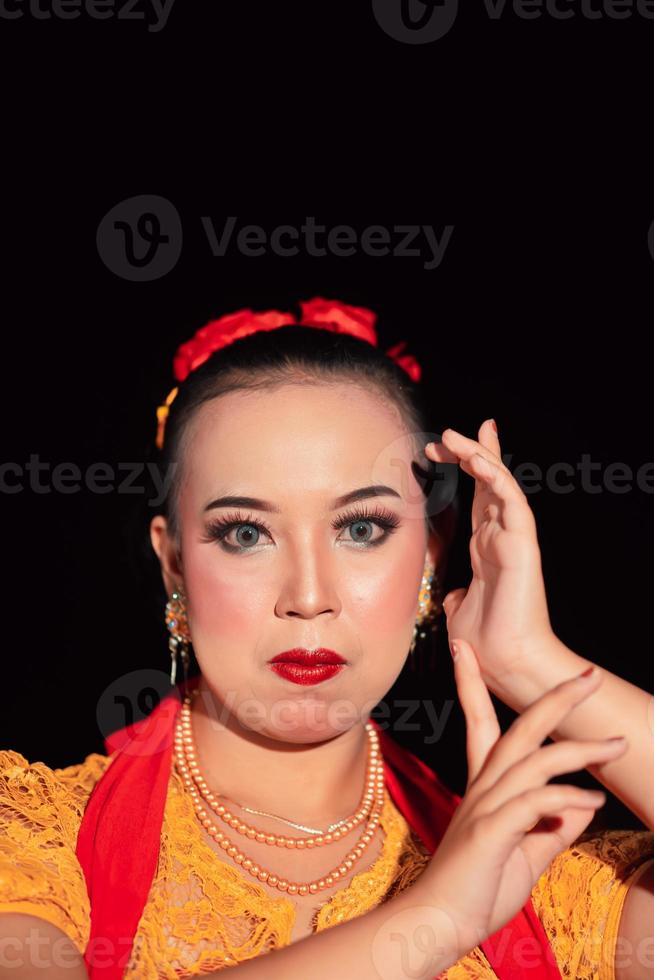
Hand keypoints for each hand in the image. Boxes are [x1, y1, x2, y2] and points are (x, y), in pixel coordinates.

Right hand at [420, 637, 627, 960]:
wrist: (439, 922)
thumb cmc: (477, 889)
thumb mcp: (528, 853)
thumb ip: (554, 826)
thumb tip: (584, 805)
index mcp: (487, 787)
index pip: (481, 722)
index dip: (474, 683)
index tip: (465, 648)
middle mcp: (485, 787)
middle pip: (520, 728)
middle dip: (553, 697)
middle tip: (588, 675)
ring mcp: (486, 806)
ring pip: (536, 761)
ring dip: (581, 750)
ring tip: (618, 745)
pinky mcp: (491, 831)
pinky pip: (535, 803)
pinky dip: (567, 799)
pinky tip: (593, 803)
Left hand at [426, 420, 553, 684]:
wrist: (505, 662)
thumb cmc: (485, 642)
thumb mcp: (457, 609)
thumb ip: (454, 594)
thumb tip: (449, 593)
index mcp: (487, 547)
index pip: (477, 497)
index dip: (463, 469)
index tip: (437, 448)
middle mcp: (501, 537)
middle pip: (489, 482)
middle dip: (470, 453)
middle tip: (447, 433)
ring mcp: (514, 538)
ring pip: (500, 483)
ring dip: (478, 456)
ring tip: (453, 436)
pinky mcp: (522, 544)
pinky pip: (511, 500)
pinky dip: (496, 476)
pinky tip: (477, 459)